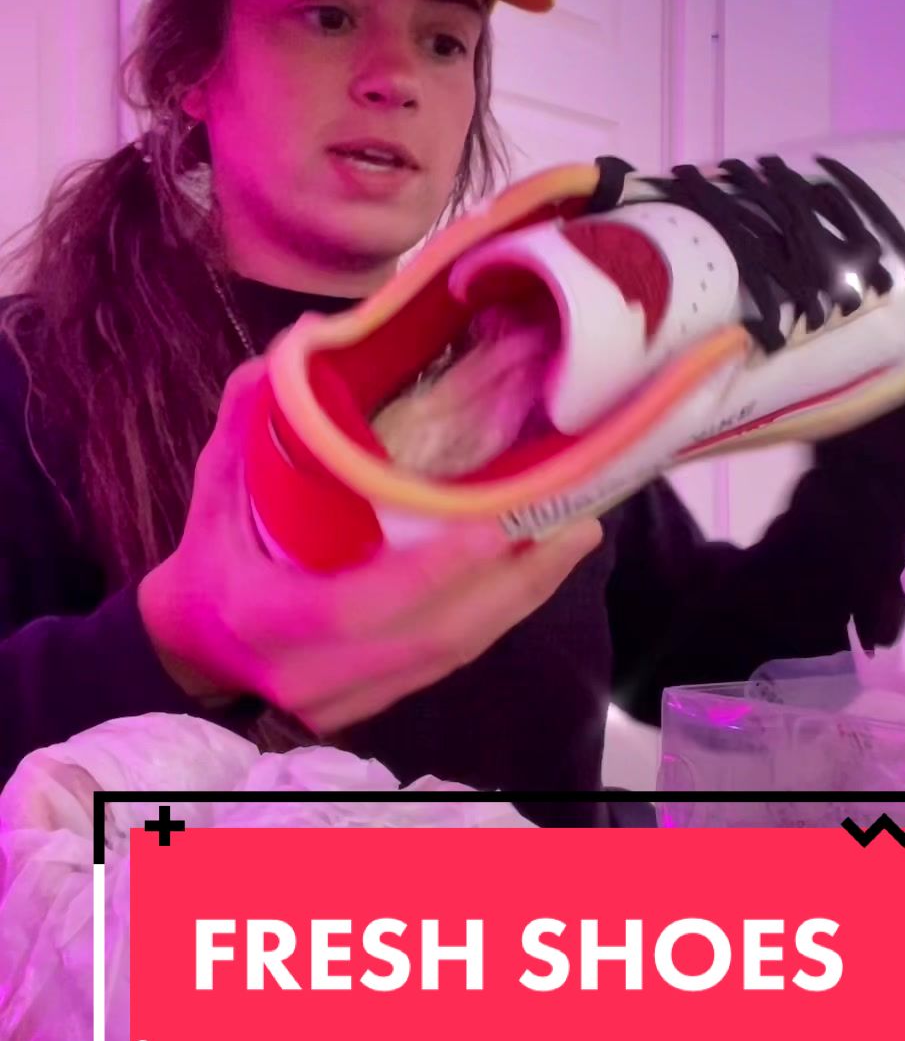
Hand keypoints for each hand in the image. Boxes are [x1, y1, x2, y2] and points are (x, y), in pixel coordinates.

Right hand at [138, 359, 601, 731]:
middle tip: (573, 520)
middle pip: (434, 638)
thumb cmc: (213, 552)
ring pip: (452, 655)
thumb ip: (254, 410)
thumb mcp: (216, 479)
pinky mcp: (377, 705)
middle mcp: (312, 673)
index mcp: (266, 616)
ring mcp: (348, 700)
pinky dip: (498, 615)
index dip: (434, 572)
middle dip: (512, 582)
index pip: (359, 606)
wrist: (194, 645)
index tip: (497, 524)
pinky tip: (537, 572)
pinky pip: (450, 662)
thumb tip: (310, 335)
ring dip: (520, 598)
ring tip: (573, 536)